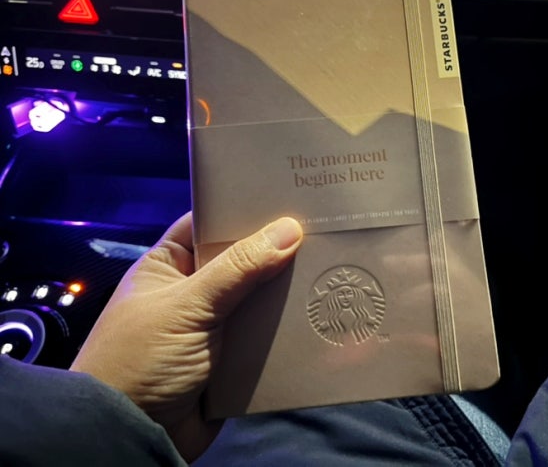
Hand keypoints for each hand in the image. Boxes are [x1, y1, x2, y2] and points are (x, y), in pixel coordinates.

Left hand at [70, 213, 302, 461]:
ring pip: (258, 300)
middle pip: (242, 262)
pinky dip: (286, 330)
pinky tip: (319, 313)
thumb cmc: (142, 359)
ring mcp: (214, 326)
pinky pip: (266, 337)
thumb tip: (288, 229)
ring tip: (331, 268)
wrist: (129, 437)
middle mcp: (193, 292)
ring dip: (285, 294)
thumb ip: (238, 269)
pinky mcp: (232, 359)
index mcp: (169, 267)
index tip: (287, 198)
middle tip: (323, 233)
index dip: (244, 211)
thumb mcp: (187, 306)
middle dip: (276, 254)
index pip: (210, 225)